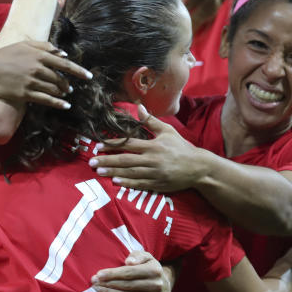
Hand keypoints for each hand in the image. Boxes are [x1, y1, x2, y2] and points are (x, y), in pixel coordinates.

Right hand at [0, 40, 90, 108]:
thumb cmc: (6, 55)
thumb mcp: (25, 44)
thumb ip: (45, 46)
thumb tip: (63, 52)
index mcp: (39, 55)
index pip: (64, 63)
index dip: (78, 71)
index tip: (89, 76)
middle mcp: (37, 68)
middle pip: (60, 78)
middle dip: (67, 83)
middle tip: (69, 87)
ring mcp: (32, 82)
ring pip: (54, 89)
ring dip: (62, 93)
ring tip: (65, 94)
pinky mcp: (26, 94)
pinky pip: (46, 100)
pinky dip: (58, 103)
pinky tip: (65, 105)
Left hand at [89, 111, 205, 192]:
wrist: (199, 168)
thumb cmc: (181, 147)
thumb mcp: (167, 131)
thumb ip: (151, 121)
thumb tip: (139, 107)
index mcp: (153, 146)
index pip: (129, 144)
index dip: (113, 144)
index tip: (98, 145)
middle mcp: (152, 160)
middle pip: (126, 160)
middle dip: (107, 160)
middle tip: (92, 161)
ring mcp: (155, 173)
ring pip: (130, 173)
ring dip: (113, 172)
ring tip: (99, 171)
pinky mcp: (158, 184)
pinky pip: (140, 184)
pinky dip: (127, 183)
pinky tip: (115, 181)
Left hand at [91, 251, 171, 291]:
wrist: (164, 288)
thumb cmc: (149, 269)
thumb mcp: (146, 257)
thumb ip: (137, 256)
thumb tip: (128, 262)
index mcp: (154, 271)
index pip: (129, 273)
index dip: (112, 274)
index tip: (99, 274)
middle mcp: (156, 286)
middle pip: (126, 285)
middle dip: (107, 283)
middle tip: (94, 282)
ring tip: (98, 289)